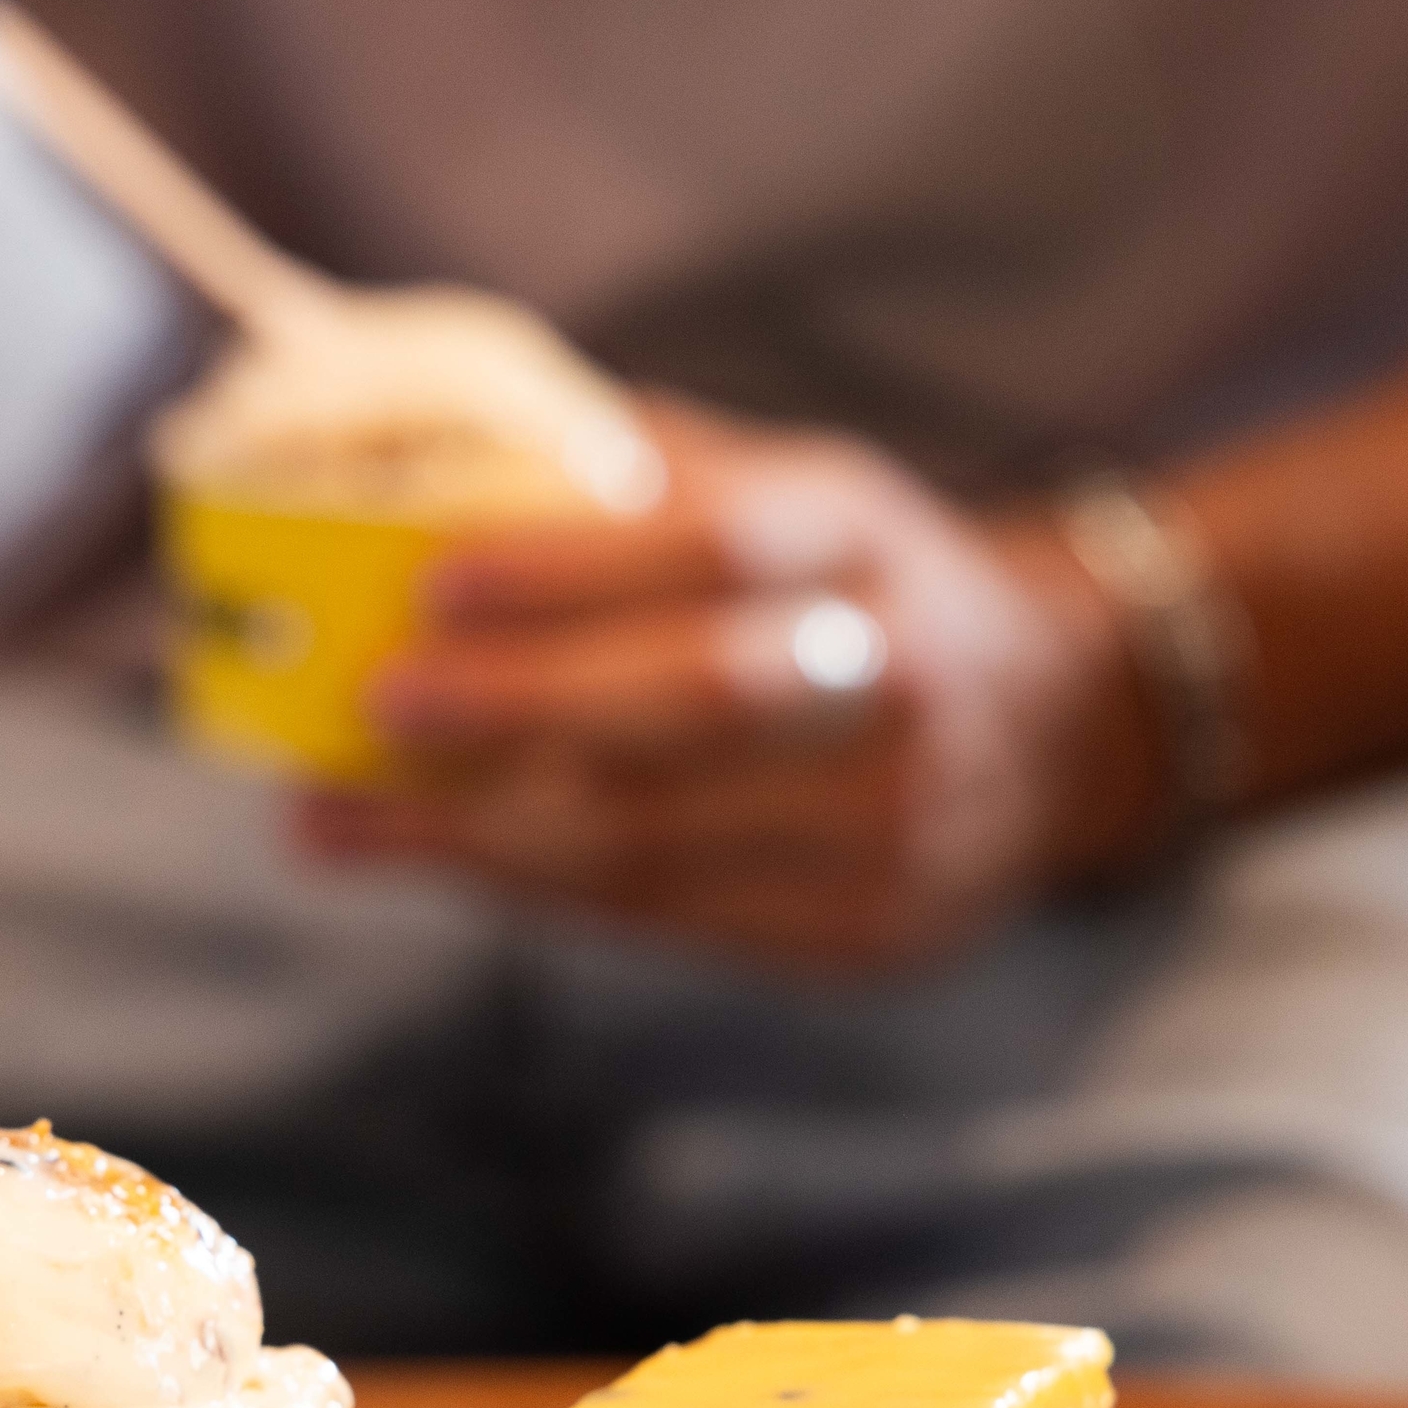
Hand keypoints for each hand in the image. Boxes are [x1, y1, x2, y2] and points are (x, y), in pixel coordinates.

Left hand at [297, 404, 1157, 971]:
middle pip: (690, 703)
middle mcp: (901, 681)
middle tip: (375, 707)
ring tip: (342, 822)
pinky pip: (670, 921)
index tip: (433, 582)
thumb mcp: (794, 492)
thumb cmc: (864, 587)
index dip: (570, 567)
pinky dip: (541, 892)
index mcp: (868, 538)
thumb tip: (433, 473)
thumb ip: (645, 482)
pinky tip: (444, 864)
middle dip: (512, 709)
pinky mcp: (870, 934)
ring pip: (658, 841)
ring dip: (475, 835)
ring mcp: (896, 824)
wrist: (1065, 723)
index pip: (720, 545)